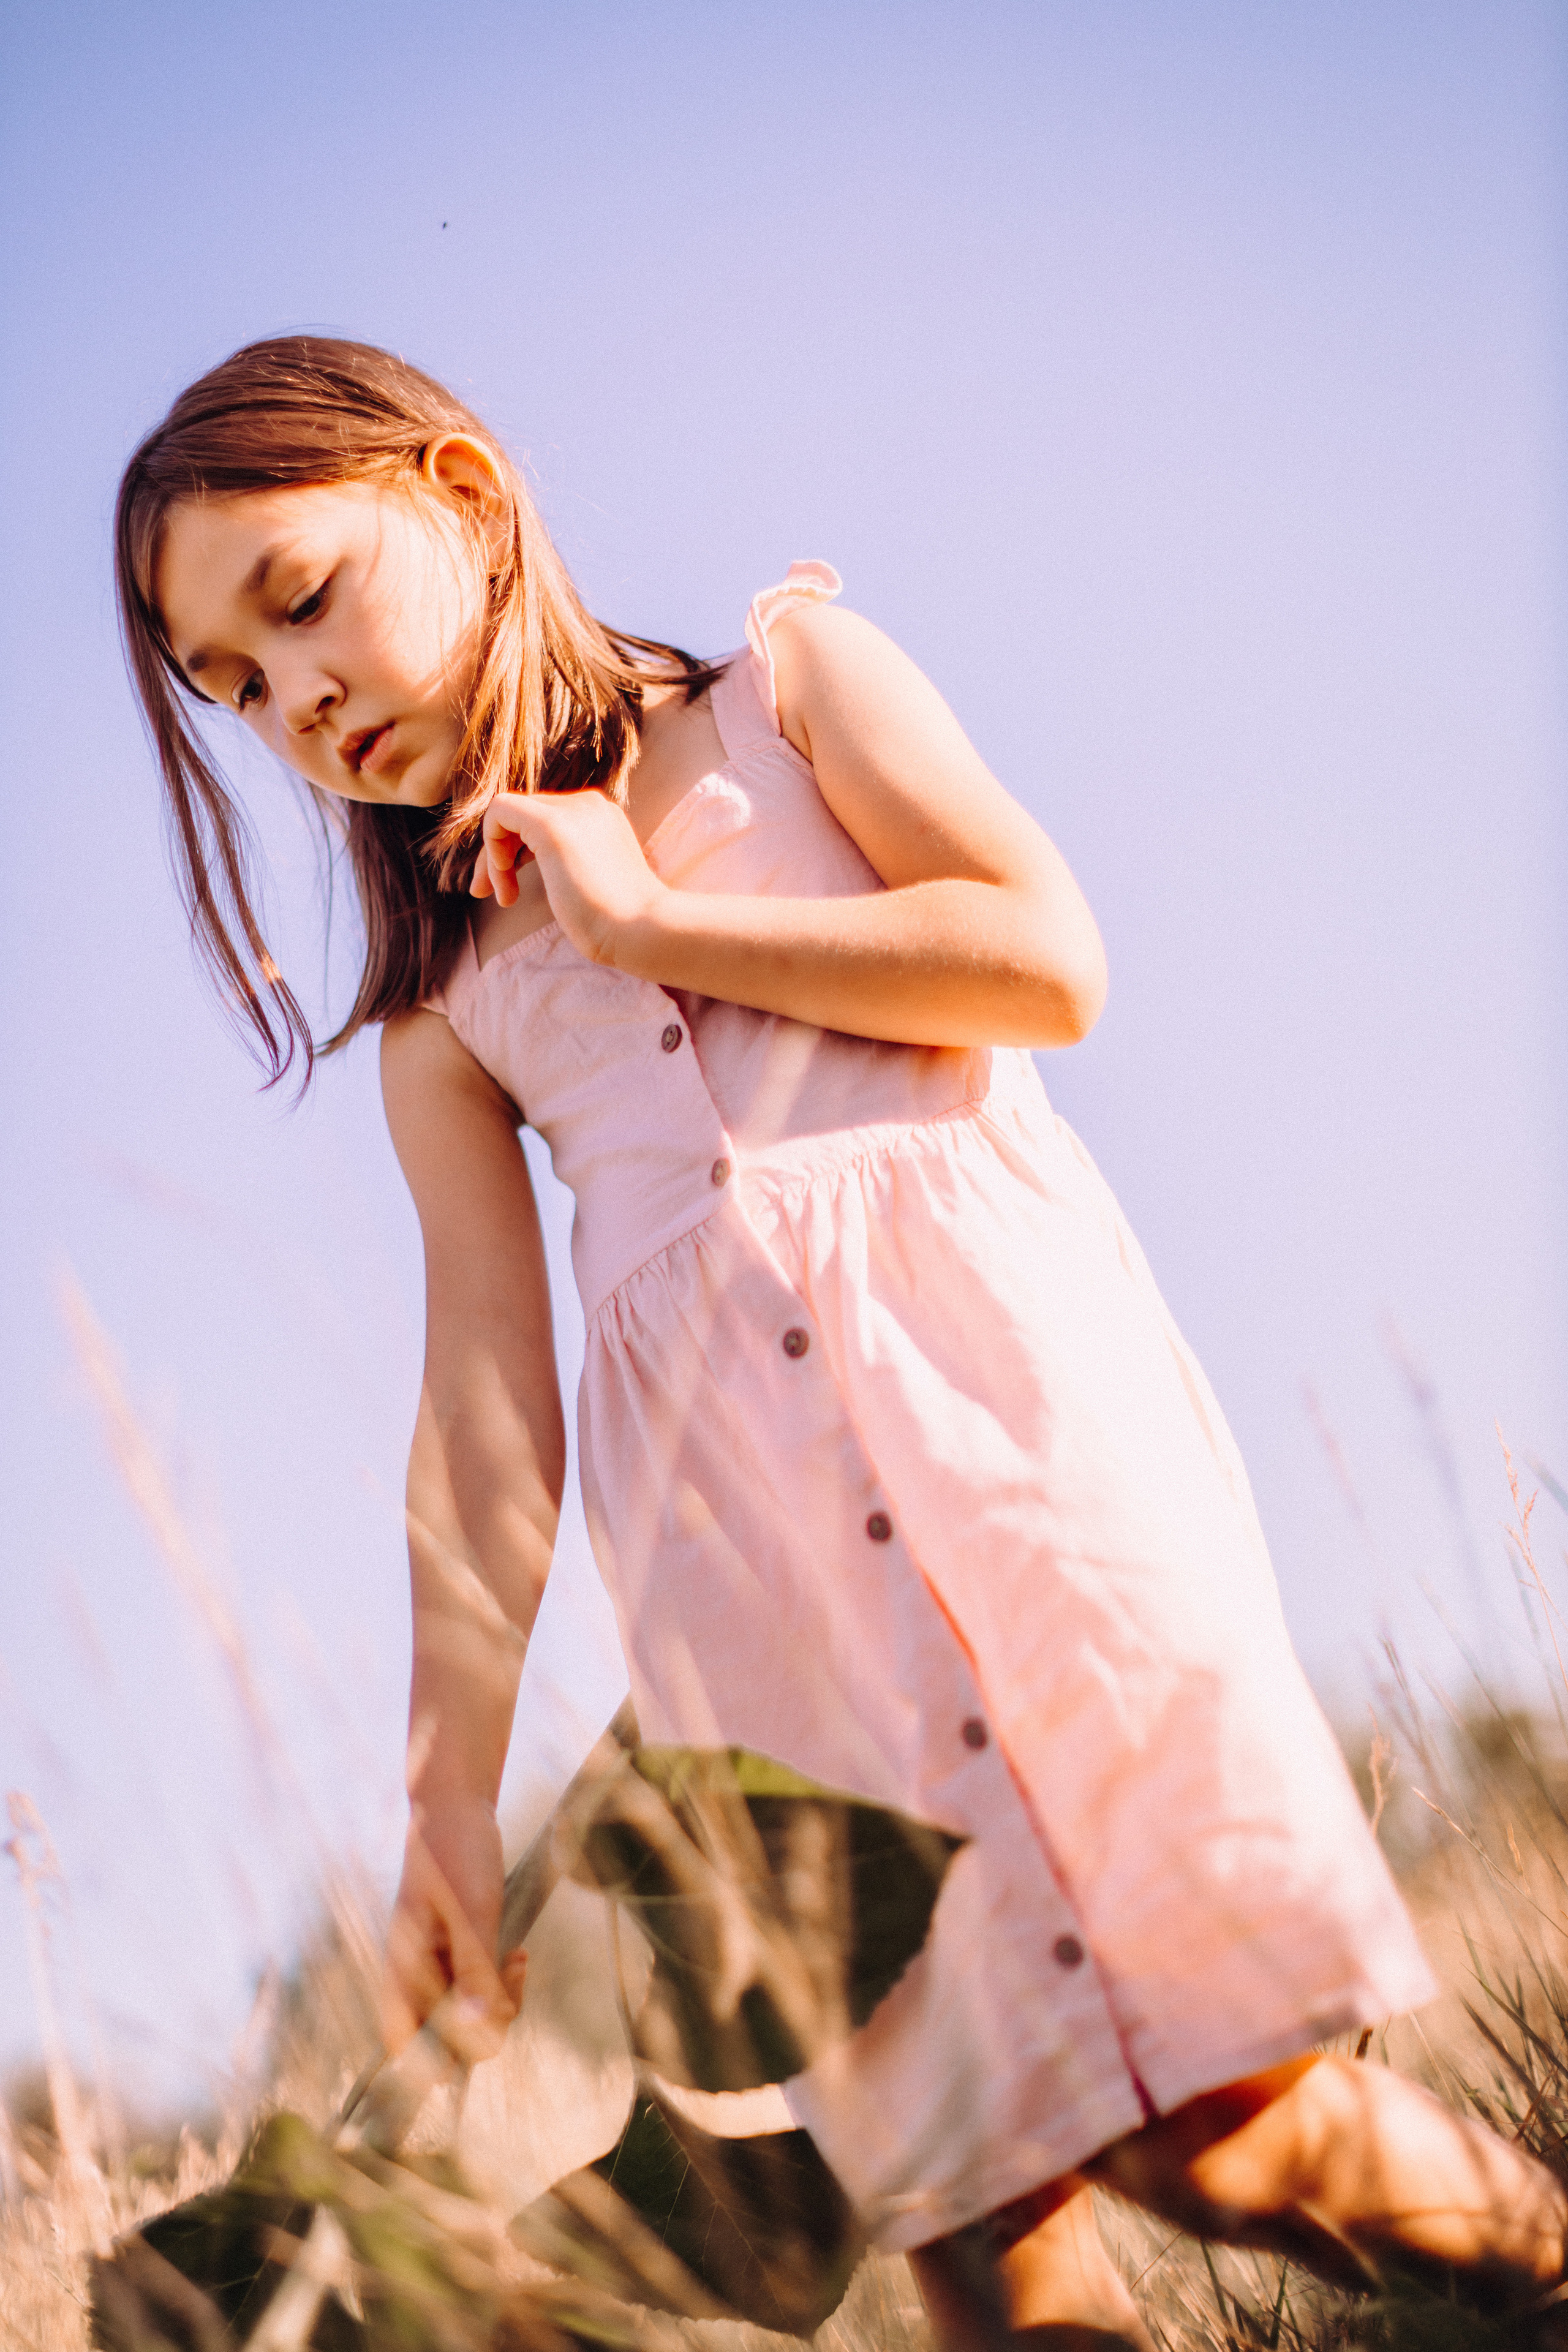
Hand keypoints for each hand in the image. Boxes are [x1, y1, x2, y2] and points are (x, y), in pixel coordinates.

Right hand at [381, 1791, 526, 2060]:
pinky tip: (517, 1956)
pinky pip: (476, 1985)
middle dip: (482, 2022)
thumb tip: (477, 2033)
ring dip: (496, 1999)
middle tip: (510, 1977)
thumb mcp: (473, 1910)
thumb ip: (475, 1971)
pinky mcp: (455, 1949)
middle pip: (441, 2035)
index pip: (401, 2042)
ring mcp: (434, 1961)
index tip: (478, 2038)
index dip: (432, 2061)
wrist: (460, 1803)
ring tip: (518, 1961)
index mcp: (402, 1965)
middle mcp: (414, 1971)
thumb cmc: (458, 1849)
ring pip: (465, 2012)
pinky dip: (498, 1979)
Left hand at [471, 789, 666, 969]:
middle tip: (489, 894)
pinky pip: (499, 812)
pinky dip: (492, 845)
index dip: (516, 854)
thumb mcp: (589, 884)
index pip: (541, 822)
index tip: (508, 893)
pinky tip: (502, 877)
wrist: (641, 931)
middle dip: (498, 856)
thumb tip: (527, 869)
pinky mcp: (552, 824)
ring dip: (493, 857)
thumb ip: (566, 868)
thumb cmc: (618, 924)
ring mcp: (572, 810)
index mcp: (600, 819)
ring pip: (507, 813)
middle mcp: (587, 805)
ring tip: (501, 896)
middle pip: (522, 818)